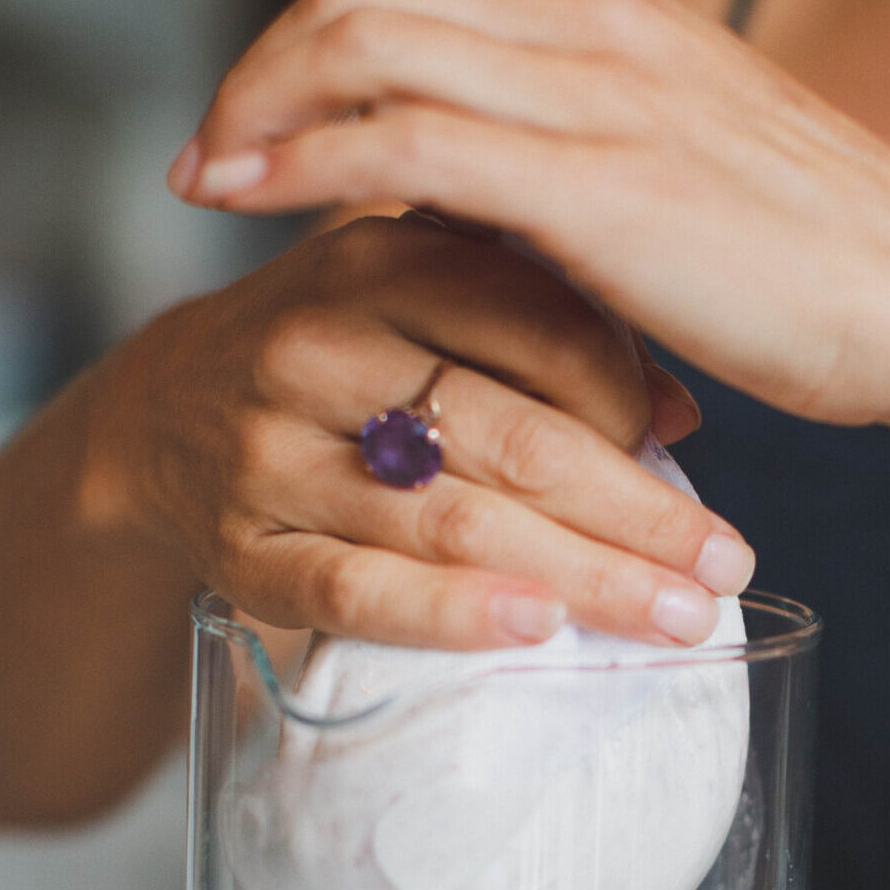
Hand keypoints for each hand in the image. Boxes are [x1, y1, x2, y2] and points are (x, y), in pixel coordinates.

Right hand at [82, 214, 753, 648]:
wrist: (163, 410)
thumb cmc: (340, 348)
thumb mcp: (425, 296)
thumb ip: (547, 326)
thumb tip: (684, 410)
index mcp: (384, 258)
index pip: (541, 324)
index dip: (631, 397)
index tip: (696, 458)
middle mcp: (321, 344)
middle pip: (512, 435)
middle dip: (635, 511)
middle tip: (726, 567)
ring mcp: (272, 450)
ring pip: (450, 519)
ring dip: (579, 575)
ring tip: (677, 617)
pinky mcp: (241, 545)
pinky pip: (354, 588)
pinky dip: (448, 612)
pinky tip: (534, 631)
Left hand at [167, 0, 889, 430]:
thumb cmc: (818, 261)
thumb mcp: (682, 170)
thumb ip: (572, 157)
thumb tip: (466, 193)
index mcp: (613, 11)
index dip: (309, 47)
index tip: (263, 121)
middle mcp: (593, 22)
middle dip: (259, 68)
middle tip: (210, 148)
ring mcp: (595, 91)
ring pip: (366, 47)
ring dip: (259, 107)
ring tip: (205, 176)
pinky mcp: (596, 181)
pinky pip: (406, 140)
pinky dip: (306, 159)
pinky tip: (252, 200)